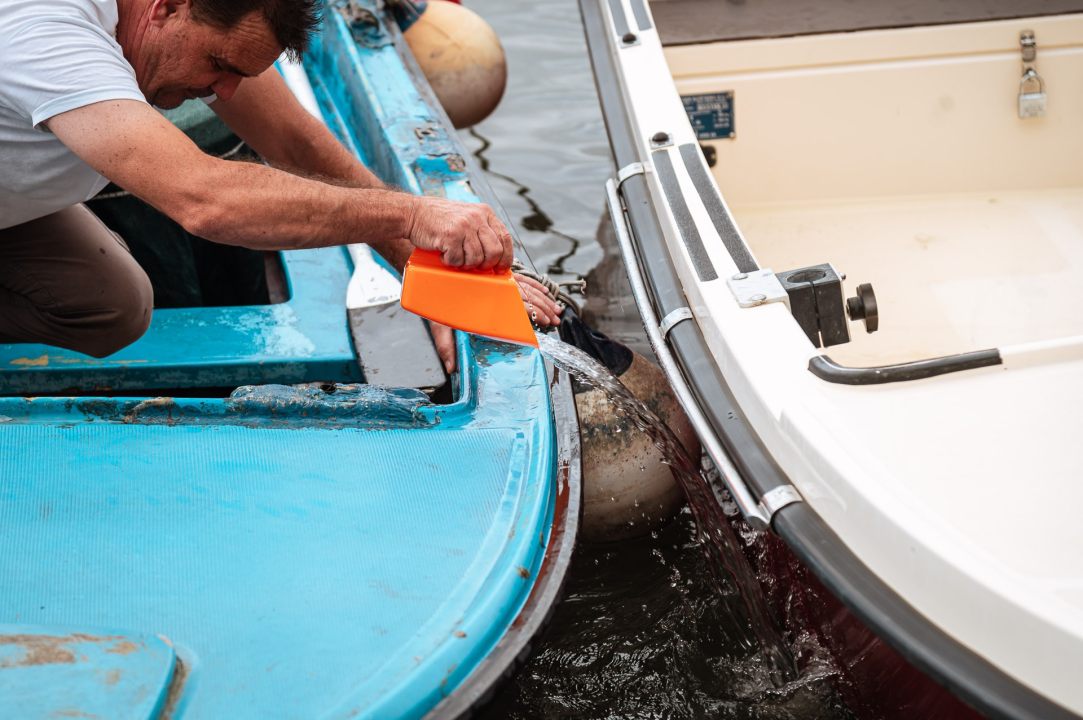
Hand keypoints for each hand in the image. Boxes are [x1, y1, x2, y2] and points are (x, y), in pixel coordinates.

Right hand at [406, 197, 513, 271]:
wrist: (413, 213)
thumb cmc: (439, 220)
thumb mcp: (467, 217)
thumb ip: (482, 231)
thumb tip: (497, 258)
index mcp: (485, 212)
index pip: (505, 238)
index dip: (506, 257)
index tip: (500, 269)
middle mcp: (477, 217)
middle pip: (495, 251)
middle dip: (486, 265)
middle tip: (475, 267)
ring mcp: (464, 226)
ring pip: (476, 259)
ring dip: (465, 265)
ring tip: (455, 258)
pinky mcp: (451, 235)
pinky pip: (458, 260)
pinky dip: (450, 263)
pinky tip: (443, 255)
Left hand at [428, 276, 561, 374]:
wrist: (423, 263)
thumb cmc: (430, 295)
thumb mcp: (437, 320)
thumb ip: (446, 344)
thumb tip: (451, 368)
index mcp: (485, 297)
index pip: (515, 303)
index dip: (533, 313)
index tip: (546, 321)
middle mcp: (492, 285)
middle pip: (524, 295)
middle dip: (542, 307)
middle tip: (556, 318)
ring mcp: (494, 277)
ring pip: (524, 286)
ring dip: (541, 297)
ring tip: (555, 307)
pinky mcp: (493, 273)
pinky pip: (517, 277)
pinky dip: (532, 284)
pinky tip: (543, 290)